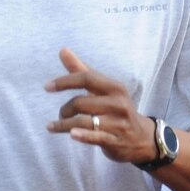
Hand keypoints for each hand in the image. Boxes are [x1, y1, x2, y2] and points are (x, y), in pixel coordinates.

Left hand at [46, 48, 154, 162]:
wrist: (142, 138)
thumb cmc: (116, 109)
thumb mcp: (103, 89)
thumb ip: (81, 70)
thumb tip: (62, 50)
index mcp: (115, 87)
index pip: (87, 78)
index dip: (65, 81)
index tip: (47, 87)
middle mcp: (118, 104)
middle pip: (82, 102)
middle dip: (65, 109)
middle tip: (61, 114)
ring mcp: (118, 123)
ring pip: (84, 122)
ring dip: (64, 125)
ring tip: (54, 126)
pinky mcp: (116, 141)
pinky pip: (95, 137)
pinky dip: (82, 136)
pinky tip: (71, 135)